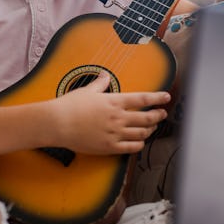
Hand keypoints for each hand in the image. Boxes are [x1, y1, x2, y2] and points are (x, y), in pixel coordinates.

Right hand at [48, 71, 169, 154]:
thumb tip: (105, 76)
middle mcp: (118, 118)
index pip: (143, 99)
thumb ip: (100, 84)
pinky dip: (139, 144)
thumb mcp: (87, 91)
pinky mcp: (110, 147)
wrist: (58, 124)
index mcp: (114, 102)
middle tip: (162, 114)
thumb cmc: (70, 105)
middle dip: (158, 115)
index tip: (166, 97)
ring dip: (150, 130)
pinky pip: (132, 147)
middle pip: (147, 117)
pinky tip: (140, 141)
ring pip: (142, 133)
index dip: (157, 98)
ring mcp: (115, 134)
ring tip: (152, 127)